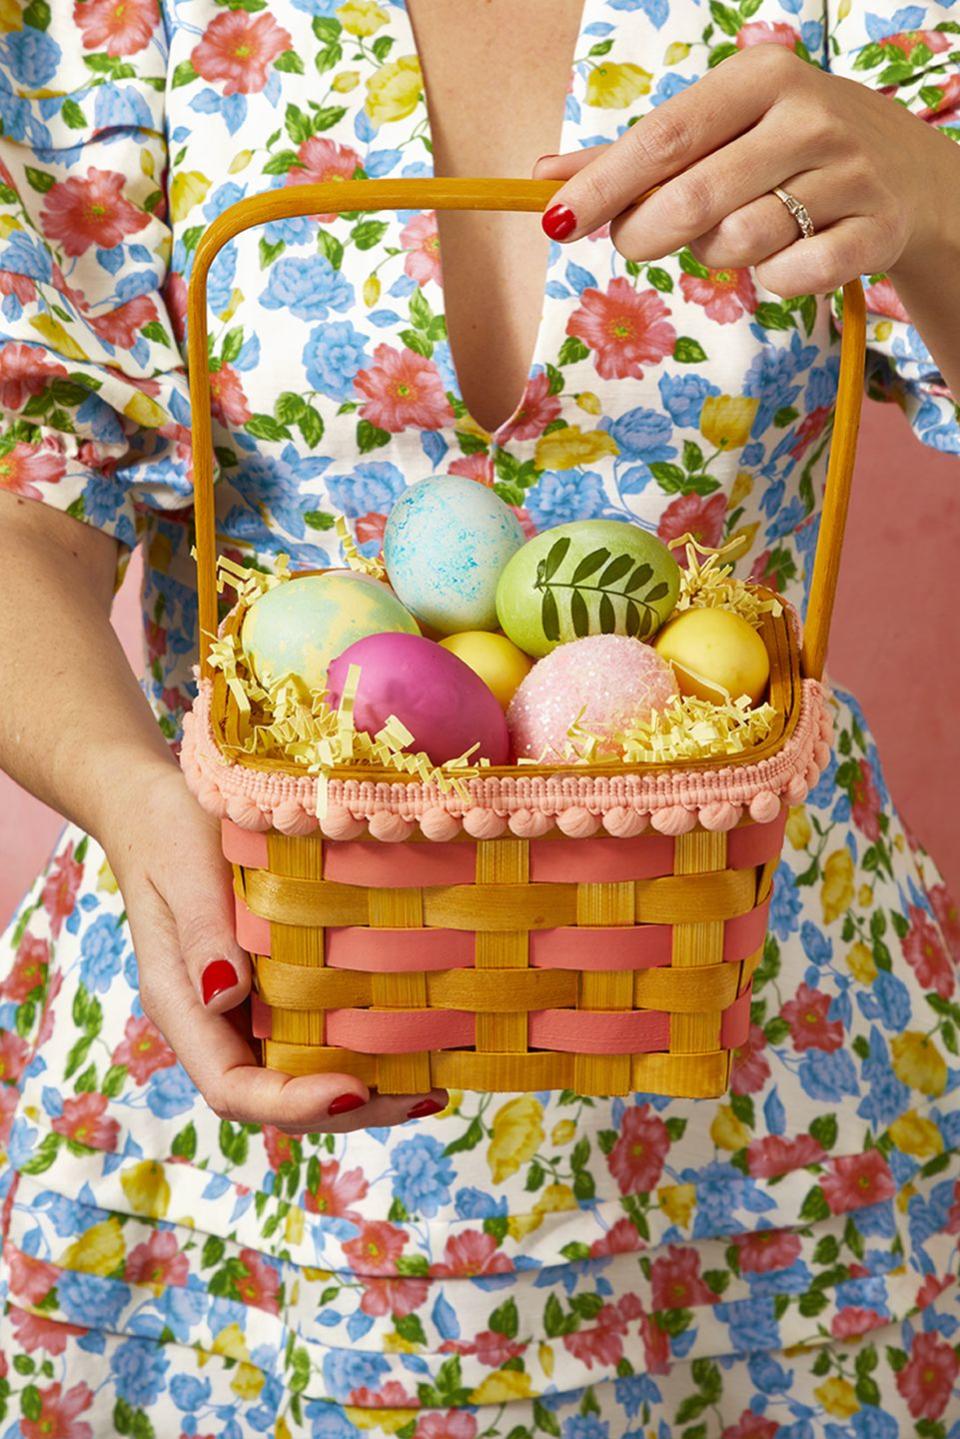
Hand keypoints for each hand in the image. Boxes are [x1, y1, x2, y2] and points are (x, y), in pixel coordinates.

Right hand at [105, 766, 447, 1133]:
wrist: (159, 802)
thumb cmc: (166, 829)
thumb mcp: (181, 871)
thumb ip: (201, 934)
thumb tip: (225, 997)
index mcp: (185, 1007)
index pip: (232, 1088)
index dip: (292, 1103)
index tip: (352, 1091)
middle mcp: (218, 1021)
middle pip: (277, 1096)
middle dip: (347, 1109)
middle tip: (423, 1095)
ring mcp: (249, 1006)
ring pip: (303, 1071)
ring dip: (365, 1087)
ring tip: (432, 1084)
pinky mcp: (279, 981)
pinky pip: (317, 1027)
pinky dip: (363, 1043)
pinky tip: (417, 1037)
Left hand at [534, 43, 956, 296]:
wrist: (905, 172)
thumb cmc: (785, 148)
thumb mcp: (718, 129)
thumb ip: (634, 155)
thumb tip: (543, 176)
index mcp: (760, 77)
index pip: (663, 139)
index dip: (605, 187)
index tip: (557, 223)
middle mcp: (807, 117)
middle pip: (694, 199)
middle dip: (646, 234)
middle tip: (637, 241)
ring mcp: (846, 174)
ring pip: (739, 244)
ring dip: (715, 256)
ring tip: (733, 234)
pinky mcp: (873, 232)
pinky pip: (790, 277)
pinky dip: (772, 280)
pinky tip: (784, 256)